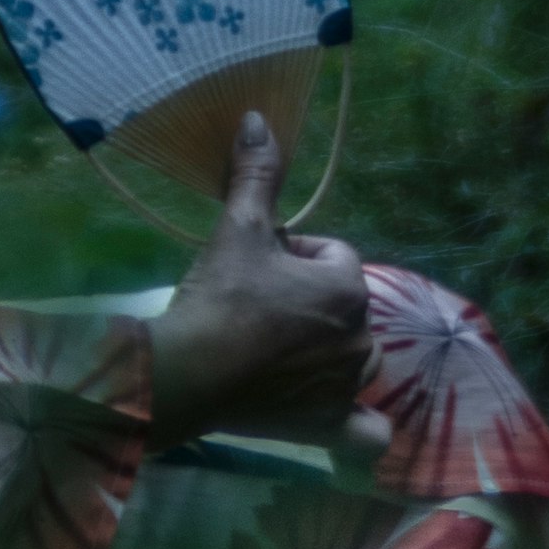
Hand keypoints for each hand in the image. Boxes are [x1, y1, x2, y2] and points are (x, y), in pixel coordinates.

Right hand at [143, 111, 372, 453]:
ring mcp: (345, 387)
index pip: (331, 257)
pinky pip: (364, 430)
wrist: (184, 372)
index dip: (292, 256)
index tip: (253, 266)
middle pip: (342, 307)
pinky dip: (360, 426)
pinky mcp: (326, 426)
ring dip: (328, 352)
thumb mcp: (239, 227)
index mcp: (348, 288)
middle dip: (307, 302)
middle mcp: (360, 338)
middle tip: (253, 308)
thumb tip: (260, 117)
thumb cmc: (218, 297)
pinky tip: (347, 420)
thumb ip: (257, 174)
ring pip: (353, 359)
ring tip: (275, 352)